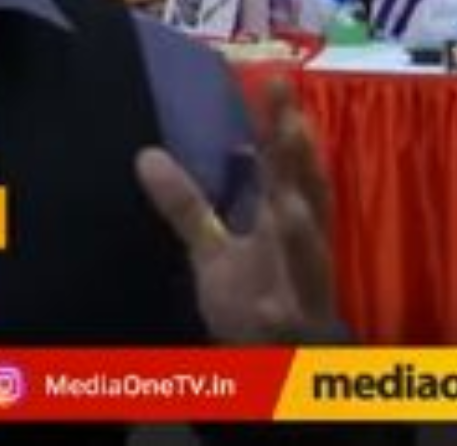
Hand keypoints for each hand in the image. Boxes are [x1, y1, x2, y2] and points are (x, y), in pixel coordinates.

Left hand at [136, 82, 338, 343]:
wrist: (276, 376)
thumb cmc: (252, 304)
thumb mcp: (212, 252)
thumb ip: (186, 205)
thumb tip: (145, 154)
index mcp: (283, 226)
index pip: (285, 169)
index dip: (284, 128)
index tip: (277, 81)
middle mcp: (300, 253)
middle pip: (306, 200)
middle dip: (301, 163)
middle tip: (292, 119)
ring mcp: (302, 295)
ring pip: (311, 261)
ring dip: (301, 233)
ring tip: (289, 200)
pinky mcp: (293, 339)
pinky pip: (289, 328)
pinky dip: (282, 316)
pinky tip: (271, 306)